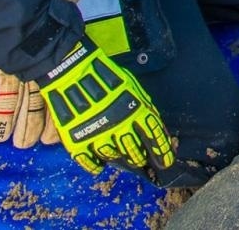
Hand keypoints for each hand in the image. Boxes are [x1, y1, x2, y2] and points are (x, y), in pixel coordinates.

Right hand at [39, 41, 172, 174]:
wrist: (72, 71)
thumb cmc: (106, 78)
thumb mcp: (133, 88)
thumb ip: (144, 109)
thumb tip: (156, 129)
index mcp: (135, 109)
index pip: (154, 135)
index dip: (162, 151)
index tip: (166, 162)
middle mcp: (118, 124)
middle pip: (134, 151)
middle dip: (141, 158)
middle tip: (141, 159)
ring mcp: (97, 133)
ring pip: (114, 157)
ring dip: (121, 160)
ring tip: (124, 158)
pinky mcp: (76, 139)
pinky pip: (89, 161)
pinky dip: (96, 165)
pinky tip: (101, 164)